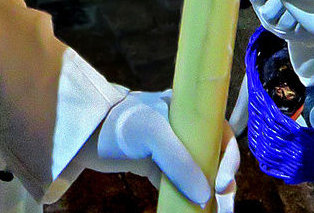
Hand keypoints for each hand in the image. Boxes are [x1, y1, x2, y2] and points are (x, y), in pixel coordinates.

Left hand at [96, 90, 238, 207]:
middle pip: (215, 151)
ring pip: (199, 169)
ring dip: (208, 189)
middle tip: (223, 198)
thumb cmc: (121, 123)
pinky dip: (188, 196)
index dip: (229, 154)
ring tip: (214, 208)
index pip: (220, 129)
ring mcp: (170, 147)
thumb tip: (207, 195)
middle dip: (224, 175)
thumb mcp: (153, 135)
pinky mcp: (156, 165)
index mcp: (187, 110)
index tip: (222, 181)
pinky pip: (180, 183)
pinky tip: (194, 209)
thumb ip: (179, 162)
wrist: (85, 133)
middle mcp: (183, 127)